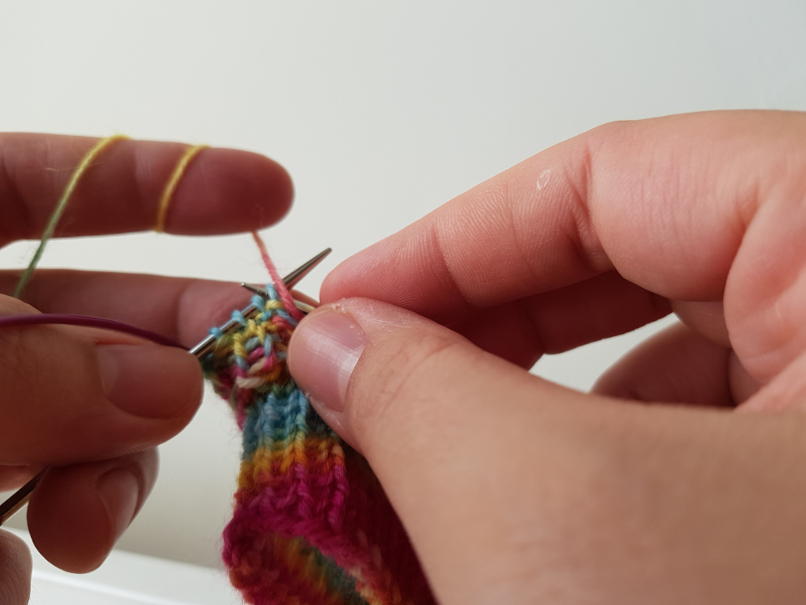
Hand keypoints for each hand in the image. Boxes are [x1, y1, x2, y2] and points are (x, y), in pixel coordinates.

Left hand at [0, 134, 292, 602]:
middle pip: (101, 317)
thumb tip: (152, 384)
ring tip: (75, 531)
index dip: (160, 178)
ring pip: (88, 426)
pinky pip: (41, 505)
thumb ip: (21, 375)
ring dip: (106, 477)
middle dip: (178, 346)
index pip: (44, 183)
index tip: (265, 191)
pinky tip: (13, 567)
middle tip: (247, 369)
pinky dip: (50, 533)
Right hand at [288, 111, 805, 603]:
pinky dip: (590, 476)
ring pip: (662, 372)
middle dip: (485, 327)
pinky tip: (523, 522)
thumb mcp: (559, 513)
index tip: (353, 299)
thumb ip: (427, 400)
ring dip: (529, 414)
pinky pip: (695, 452)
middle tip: (375, 374)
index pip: (615, 179)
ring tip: (433, 463)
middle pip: (638, 268)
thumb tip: (341, 341)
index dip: (457, 239)